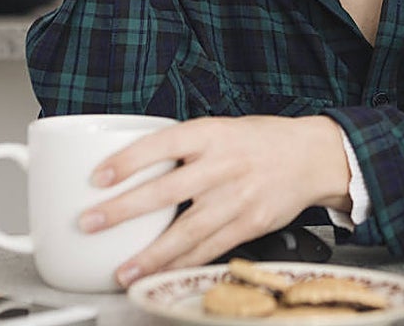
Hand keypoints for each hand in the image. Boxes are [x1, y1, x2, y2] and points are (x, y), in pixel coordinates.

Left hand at [77, 115, 351, 286]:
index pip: (163, 143)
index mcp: (212, 134)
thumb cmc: (260, 141)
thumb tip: (132, 166)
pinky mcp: (250, 223)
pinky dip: (184, 264)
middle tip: (90, 223)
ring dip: (151, 254)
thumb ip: (183, 146)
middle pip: (168, 190)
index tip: (98, 176)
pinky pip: (211, 249)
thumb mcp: (221, 129)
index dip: (129, 160)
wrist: (313, 156)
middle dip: (124, 210)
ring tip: (123, 270)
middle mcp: (224, 165)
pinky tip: (162, 275)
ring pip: (188, 231)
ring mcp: (238, 197)